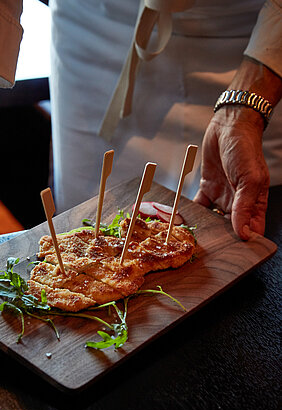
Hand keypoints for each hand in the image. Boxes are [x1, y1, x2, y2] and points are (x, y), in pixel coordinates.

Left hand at [194, 107, 268, 239]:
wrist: (229, 126)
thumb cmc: (246, 149)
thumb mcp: (250, 180)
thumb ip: (245, 207)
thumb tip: (243, 233)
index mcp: (255, 203)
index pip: (251, 230)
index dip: (243, 243)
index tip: (231, 255)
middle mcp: (238, 203)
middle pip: (230, 229)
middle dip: (220, 239)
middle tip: (205, 250)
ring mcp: (222, 197)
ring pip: (213, 220)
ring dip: (204, 227)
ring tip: (191, 238)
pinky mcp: (207, 188)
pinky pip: (199, 206)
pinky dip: (191, 213)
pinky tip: (183, 220)